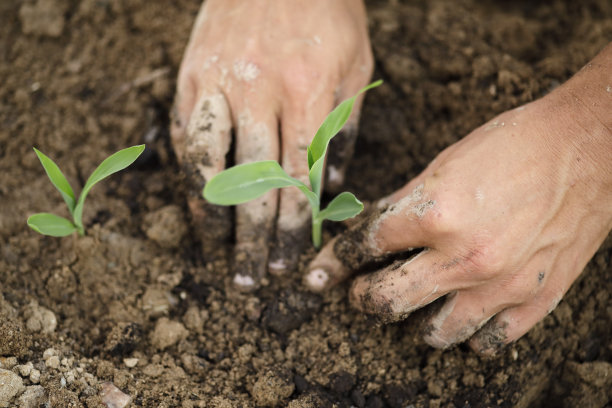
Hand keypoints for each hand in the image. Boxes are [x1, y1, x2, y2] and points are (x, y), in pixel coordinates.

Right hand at [171, 0, 372, 289]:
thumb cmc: (328, 15)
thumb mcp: (354, 68)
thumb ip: (342, 131)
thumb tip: (328, 191)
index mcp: (308, 93)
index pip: (298, 178)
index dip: (292, 227)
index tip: (287, 261)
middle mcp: (260, 93)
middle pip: (255, 183)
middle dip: (253, 238)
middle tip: (251, 279)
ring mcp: (220, 83)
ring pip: (212, 165)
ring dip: (215, 217)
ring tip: (219, 254)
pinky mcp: (192, 75)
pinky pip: (186, 136)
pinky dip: (189, 177)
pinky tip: (196, 206)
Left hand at [305, 45, 611, 352]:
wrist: (585, 149)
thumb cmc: (511, 147)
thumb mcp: (443, 165)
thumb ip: (401, 205)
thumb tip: (369, 231)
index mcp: (435, 215)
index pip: (366, 248)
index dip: (338, 260)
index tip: (324, 271)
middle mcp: (464, 258)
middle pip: (387, 301)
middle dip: (363, 298)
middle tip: (359, 292)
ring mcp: (501, 286)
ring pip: (435, 334)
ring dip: (414, 322)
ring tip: (413, 305)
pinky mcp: (534, 300)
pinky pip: (487, 343)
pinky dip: (467, 336)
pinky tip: (461, 315)